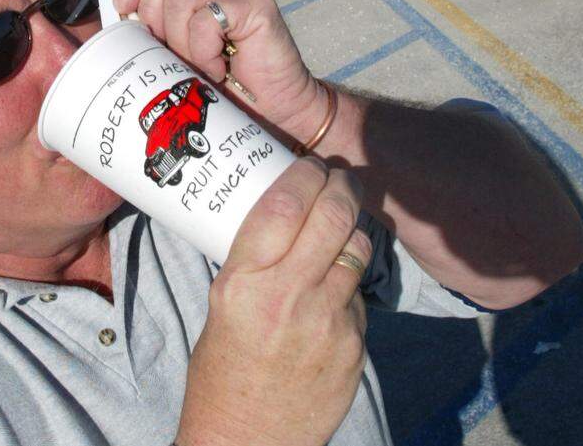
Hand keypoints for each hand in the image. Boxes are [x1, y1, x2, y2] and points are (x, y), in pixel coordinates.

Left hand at [115, 0, 322, 139]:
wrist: (276, 106)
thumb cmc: (229, 82)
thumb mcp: (182, 52)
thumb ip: (159, 31)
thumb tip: (119, 21)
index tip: (122, 10)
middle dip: (154, 15)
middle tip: (171, 50)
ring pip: (181, 0)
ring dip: (182, 43)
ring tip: (201, 65)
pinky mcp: (256, 5)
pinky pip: (206, 20)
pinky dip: (204, 51)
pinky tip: (218, 68)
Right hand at [175, 158, 372, 445]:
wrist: (249, 441)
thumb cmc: (222, 374)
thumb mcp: (222, 305)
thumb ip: (255, 263)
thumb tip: (286, 218)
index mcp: (244, 283)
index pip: (284, 206)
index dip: (303, 175)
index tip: (309, 165)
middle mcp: (289, 296)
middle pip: (333, 216)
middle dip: (341, 187)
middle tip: (338, 178)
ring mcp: (329, 321)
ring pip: (357, 250)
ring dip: (351, 229)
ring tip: (341, 224)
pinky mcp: (356, 345)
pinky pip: (360, 295)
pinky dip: (350, 282)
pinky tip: (334, 287)